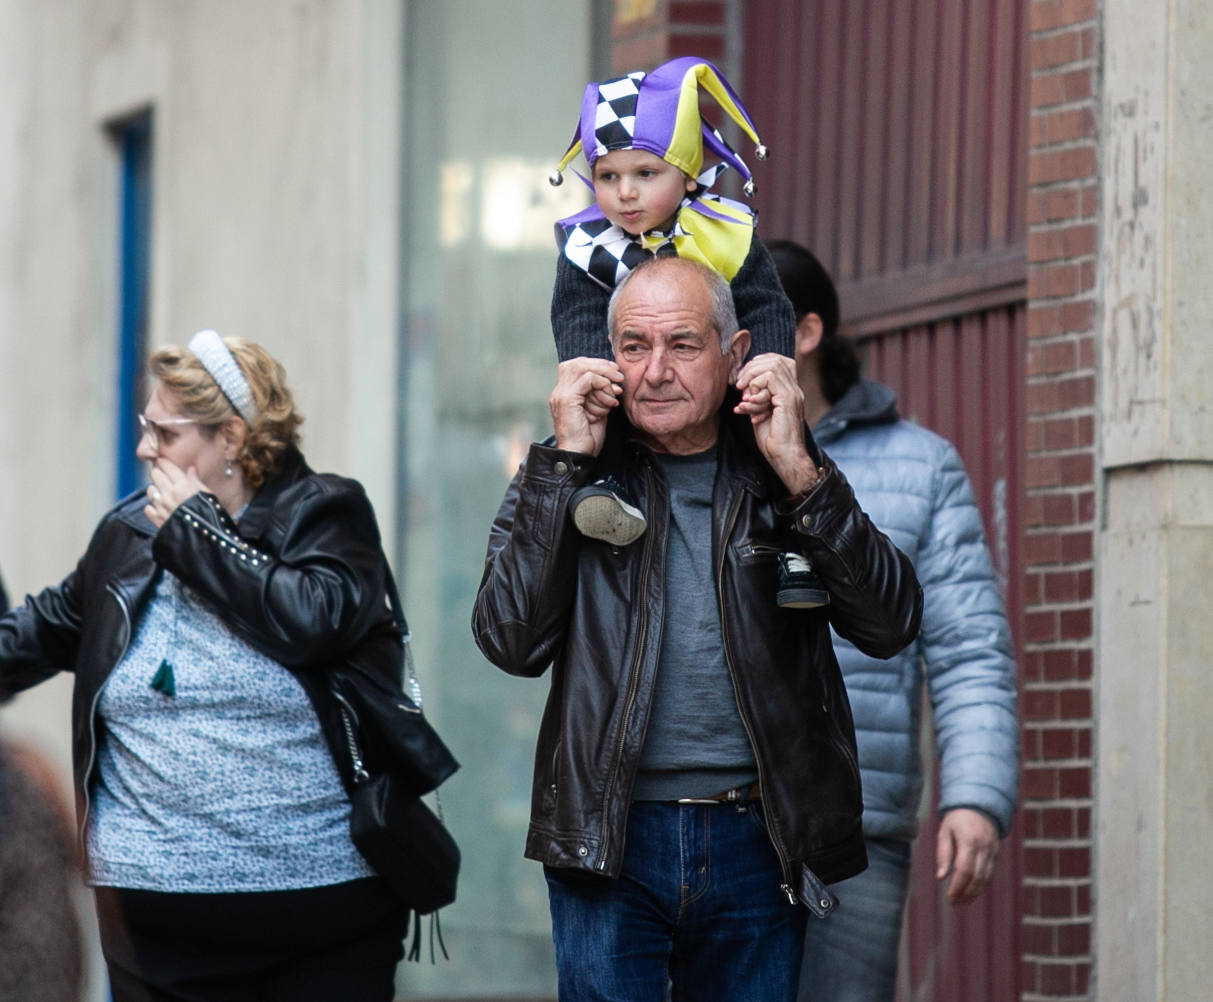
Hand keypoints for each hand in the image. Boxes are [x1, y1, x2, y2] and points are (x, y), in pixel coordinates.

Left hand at [145, 459, 206, 528]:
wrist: (203, 538)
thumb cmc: (210, 515)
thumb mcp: (208, 495)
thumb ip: (196, 481)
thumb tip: (190, 469)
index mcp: (182, 484)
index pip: (166, 465)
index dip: (164, 462)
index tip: (165, 462)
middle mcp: (168, 493)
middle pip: (154, 474)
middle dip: (159, 473)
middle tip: (165, 476)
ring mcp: (160, 506)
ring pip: (149, 489)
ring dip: (155, 490)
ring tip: (164, 494)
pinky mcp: (156, 519)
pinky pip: (148, 508)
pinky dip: (152, 507)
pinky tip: (161, 508)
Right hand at [549, 357, 622, 455]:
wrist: (578, 456)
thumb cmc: (588, 438)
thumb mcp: (597, 410)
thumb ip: (599, 394)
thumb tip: (613, 381)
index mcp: (564, 393)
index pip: (576, 366)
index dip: (597, 365)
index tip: (615, 374)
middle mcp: (559, 392)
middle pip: (577, 362)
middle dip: (601, 365)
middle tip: (618, 375)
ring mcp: (561, 395)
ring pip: (582, 368)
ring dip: (604, 375)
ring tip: (617, 387)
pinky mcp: (567, 400)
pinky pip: (587, 380)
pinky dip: (603, 385)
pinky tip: (610, 398)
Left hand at [734, 353, 817, 493]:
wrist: (785, 456)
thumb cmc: (773, 439)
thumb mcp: (760, 412)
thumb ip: (756, 397)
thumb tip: (743, 385)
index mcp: (789, 390)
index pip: (778, 360)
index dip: (757, 364)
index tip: (743, 379)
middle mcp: (794, 388)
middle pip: (774, 359)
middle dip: (751, 369)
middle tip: (739, 385)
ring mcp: (793, 393)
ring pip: (772, 366)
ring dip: (752, 378)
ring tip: (744, 397)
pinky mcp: (788, 399)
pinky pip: (770, 379)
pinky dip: (755, 389)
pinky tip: (749, 405)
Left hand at [936, 808, 999, 904]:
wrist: (979, 806)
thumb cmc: (957, 819)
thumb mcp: (945, 831)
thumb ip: (943, 853)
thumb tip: (941, 877)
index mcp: (969, 840)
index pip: (964, 870)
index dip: (957, 886)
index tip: (949, 896)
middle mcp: (984, 847)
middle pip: (977, 877)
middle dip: (965, 893)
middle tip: (954, 902)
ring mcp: (992, 851)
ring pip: (986, 878)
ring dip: (974, 893)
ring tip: (961, 901)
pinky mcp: (996, 853)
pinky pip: (990, 873)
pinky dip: (981, 885)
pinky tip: (971, 891)